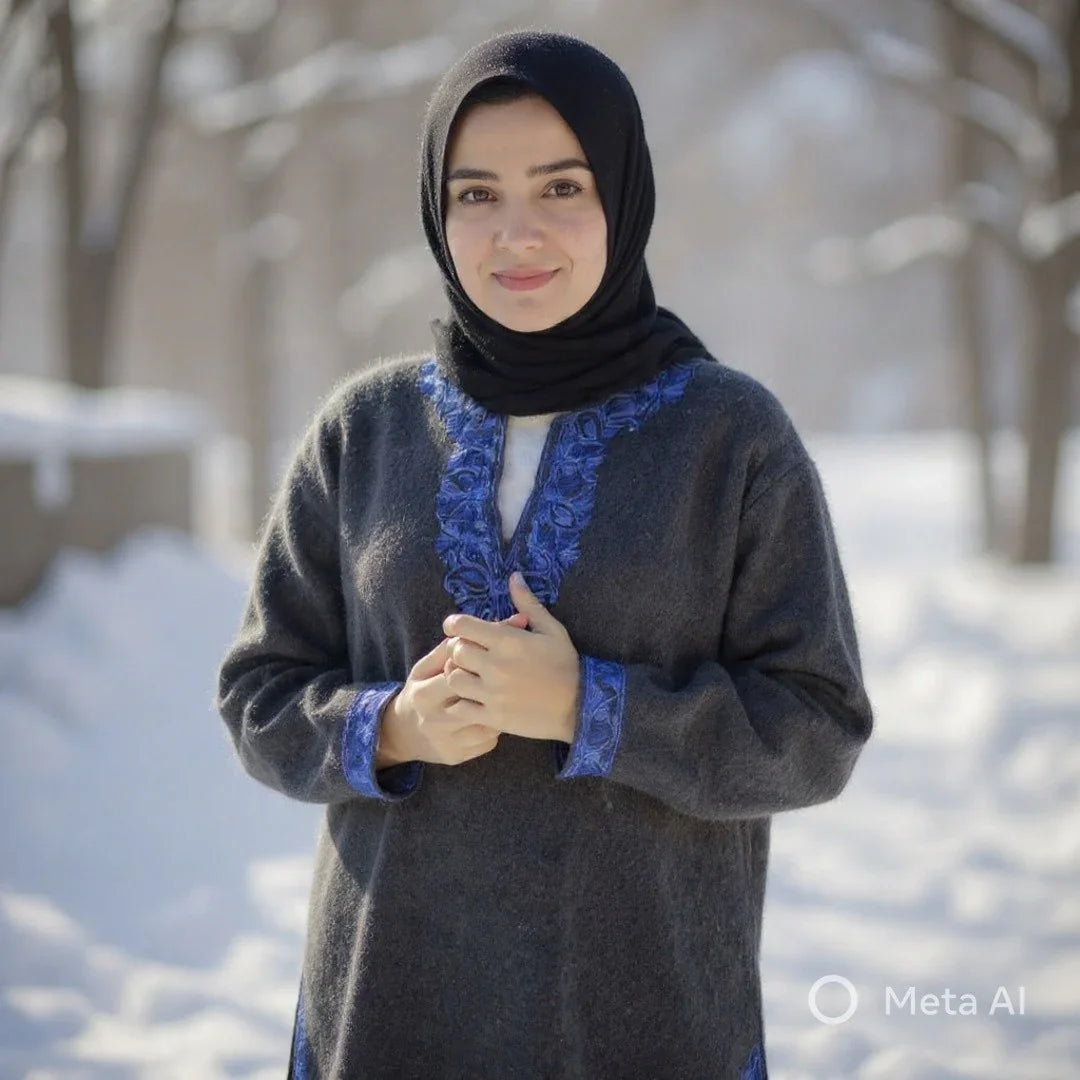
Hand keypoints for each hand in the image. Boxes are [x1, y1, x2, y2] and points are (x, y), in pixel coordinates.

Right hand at [375, 612, 527, 767]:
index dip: (483, 664)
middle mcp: (434, 722)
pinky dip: (495, 728)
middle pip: (478, 702)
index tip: (495, 659)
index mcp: (423, 694)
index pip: (461, 675)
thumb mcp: (428, 665)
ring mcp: (446, 743)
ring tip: (500, 697)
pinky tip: (494, 717)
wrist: (404, 733)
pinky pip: (489, 742)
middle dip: (495, 688)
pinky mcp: (457, 757)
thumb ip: (458, 644)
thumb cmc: (423, 688)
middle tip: (508, 678)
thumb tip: (507, 622)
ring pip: (489, 725)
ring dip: (499, 710)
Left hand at [441, 572, 579, 743]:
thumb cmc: (565, 665)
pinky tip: (473, 698)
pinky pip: (460, 707)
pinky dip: (461, 702)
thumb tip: (514, 576)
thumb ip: (528, 603)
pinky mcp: (493, 716)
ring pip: (453, 678)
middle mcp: (496, 666)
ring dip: (457, 674)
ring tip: (469, 675)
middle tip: (468, 651)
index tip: (457, 627)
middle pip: (454, 651)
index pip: (462, 625)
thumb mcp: (551, 629)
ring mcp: (493, 693)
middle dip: (458, 648)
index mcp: (508, 641)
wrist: (580, 707)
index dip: (454, 623)